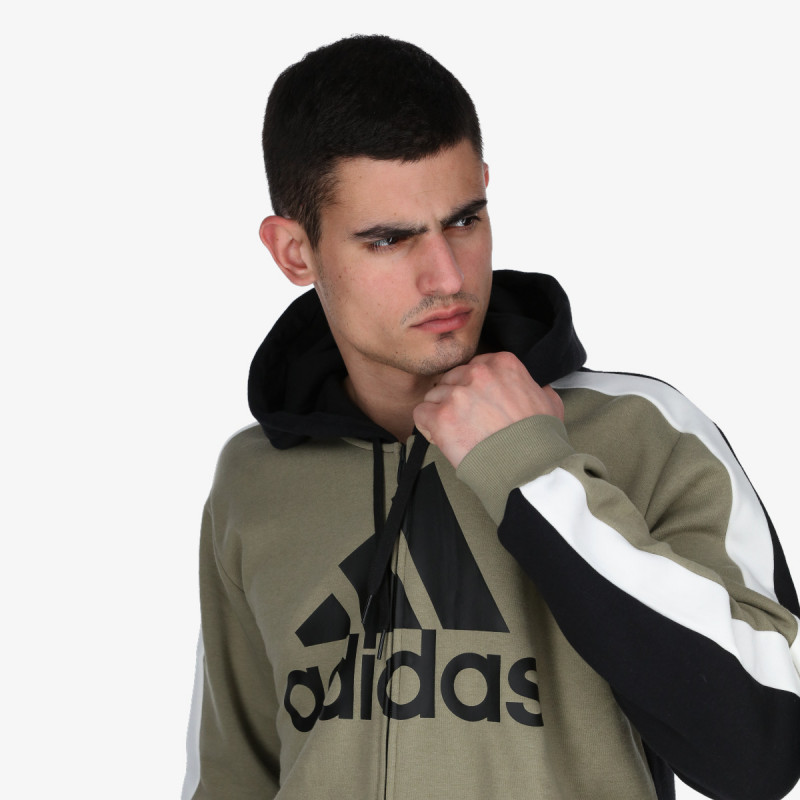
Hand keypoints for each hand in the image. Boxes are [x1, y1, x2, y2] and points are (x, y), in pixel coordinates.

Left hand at [412, 352, 563, 467]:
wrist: (528, 469)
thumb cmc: (540, 440)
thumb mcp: (549, 403)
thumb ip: (536, 388)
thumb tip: (536, 387)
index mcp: (503, 364)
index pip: (474, 368)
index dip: (474, 388)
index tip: (480, 406)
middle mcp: (478, 373)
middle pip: (452, 379)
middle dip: (457, 399)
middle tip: (469, 422)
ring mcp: (457, 394)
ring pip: (435, 396)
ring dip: (443, 414)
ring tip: (460, 434)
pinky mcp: (441, 417)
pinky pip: (421, 413)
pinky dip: (428, 427)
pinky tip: (443, 438)